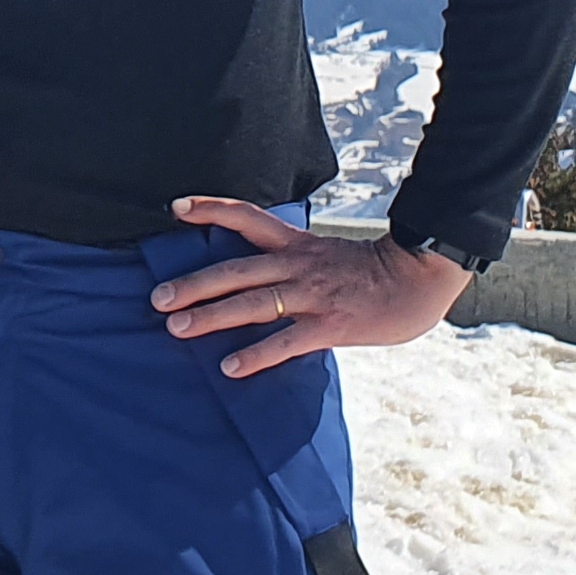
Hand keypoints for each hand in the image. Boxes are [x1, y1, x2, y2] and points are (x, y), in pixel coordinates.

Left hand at [150, 198, 471, 376]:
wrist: (418, 278)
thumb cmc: (372, 272)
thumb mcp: (326, 254)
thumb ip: (293, 263)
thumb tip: (259, 278)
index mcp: (297, 243)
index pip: (246, 217)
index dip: (210, 209)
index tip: (176, 207)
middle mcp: (298, 264)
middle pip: (235, 269)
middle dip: (193, 283)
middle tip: (157, 298)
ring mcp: (312, 294)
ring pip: (251, 304)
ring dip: (210, 316)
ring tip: (176, 328)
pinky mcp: (329, 324)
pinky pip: (284, 341)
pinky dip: (255, 355)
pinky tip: (230, 367)